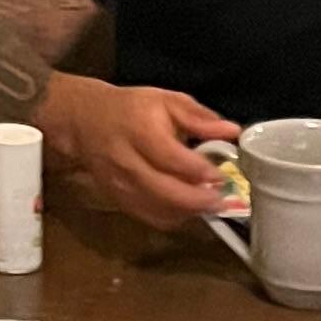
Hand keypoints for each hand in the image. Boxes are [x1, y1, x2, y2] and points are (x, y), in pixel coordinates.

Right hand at [47, 77, 240, 226]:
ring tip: (209, 204)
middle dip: (197, 201)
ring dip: (188, 212)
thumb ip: (200, 118)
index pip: (171, 158)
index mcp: (139, 130)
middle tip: (221, 200)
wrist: (86, 123)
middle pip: (164, 191)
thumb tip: (233, 131)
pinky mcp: (120, 201)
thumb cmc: (132, 110)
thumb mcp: (167, 101)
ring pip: (158, 210)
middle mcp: (127, 162)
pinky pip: (151, 218)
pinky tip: (188, 208)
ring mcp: (121, 186)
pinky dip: (174, 218)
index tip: (220, 175)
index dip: (199, 171)